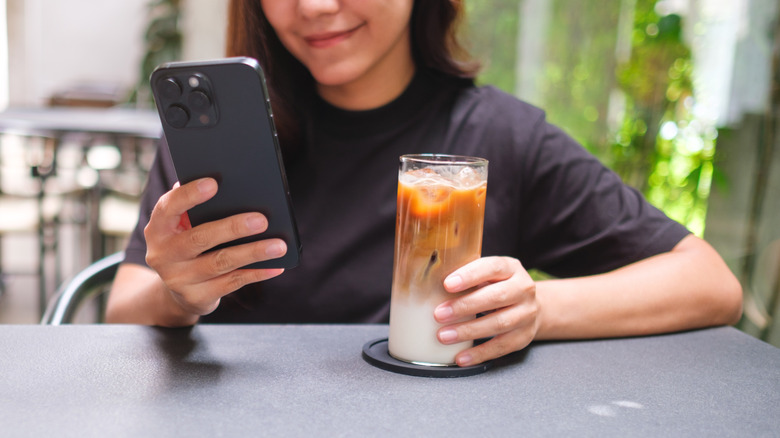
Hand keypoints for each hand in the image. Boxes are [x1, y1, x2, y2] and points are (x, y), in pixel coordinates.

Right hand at [144, 178, 286, 315]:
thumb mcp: (183, 226)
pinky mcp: (197, 297)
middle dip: (233, 228)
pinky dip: (256, 273)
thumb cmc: (187, 245)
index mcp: (158, 229)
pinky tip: (276, 266)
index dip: (189, 194)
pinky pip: (232, 283)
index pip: (168, 207)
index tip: (214, 183)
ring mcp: (179, 279)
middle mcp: (163, 255)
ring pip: (221, 262)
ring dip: (253, 252)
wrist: (177, 293)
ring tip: (279, 245)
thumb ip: (197, 208)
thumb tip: (234, 187)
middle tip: (262, 220)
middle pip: (200, 238)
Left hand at [433, 257, 538, 366]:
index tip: (447, 284)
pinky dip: (480, 353)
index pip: (492, 267)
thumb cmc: (498, 286)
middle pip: (496, 297)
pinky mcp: (525, 336)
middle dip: (465, 306)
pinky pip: (502, 347)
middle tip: (439, 314)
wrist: (532, 305)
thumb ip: (467, 275)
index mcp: (511, 268)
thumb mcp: (488, 274)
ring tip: (443, 336)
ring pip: (499, 323)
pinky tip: (461, 357)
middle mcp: (524, 289)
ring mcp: (527, 314)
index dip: (470, 275)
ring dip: (469, 331)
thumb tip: (428, 281)